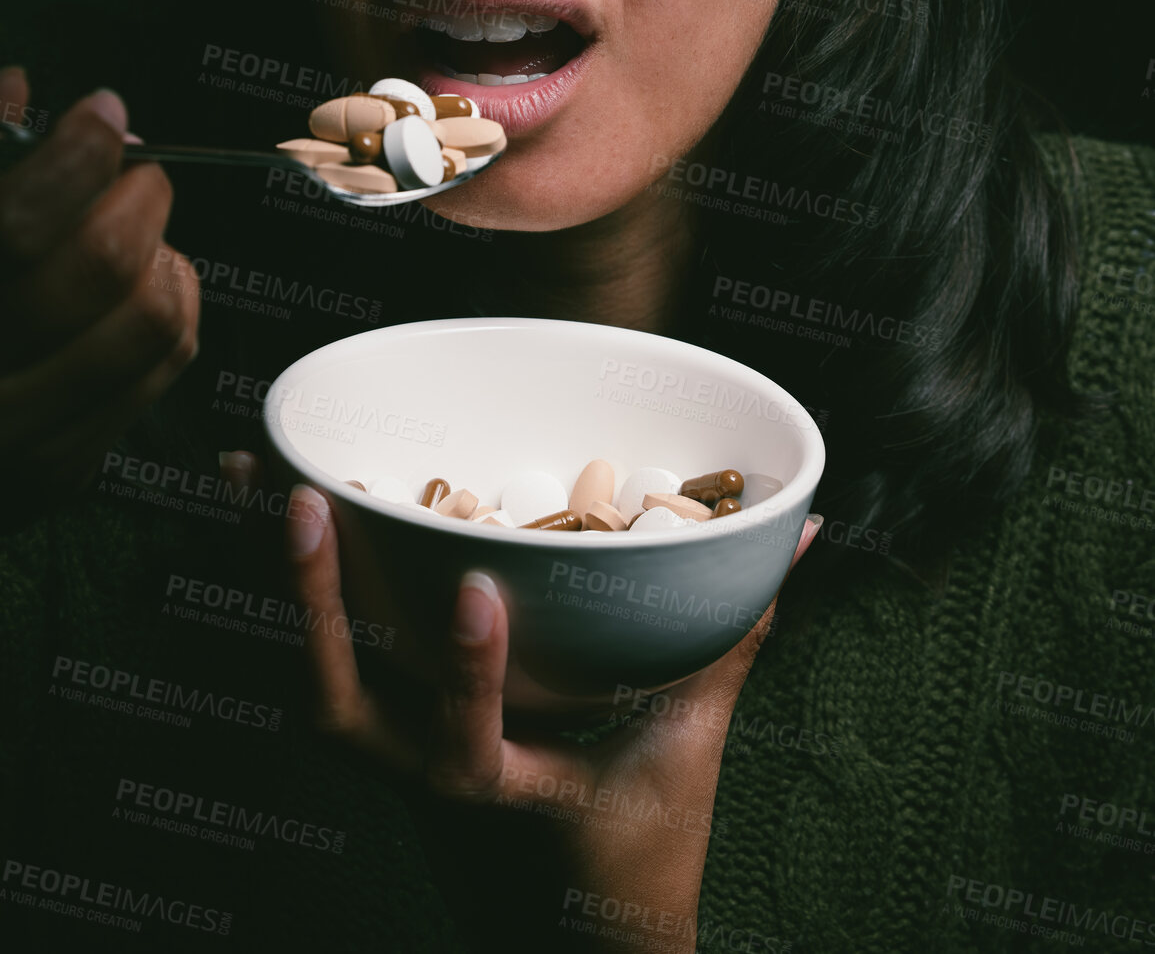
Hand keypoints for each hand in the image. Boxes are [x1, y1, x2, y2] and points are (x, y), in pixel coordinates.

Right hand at [0, 66, 199, 524]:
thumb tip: (18, 88)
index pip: (19, 221)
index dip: (76, 152)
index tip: (98, 115)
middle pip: (103, 263)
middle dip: (137, 194)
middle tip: (131, 173)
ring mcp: (18, 434)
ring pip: (151, 317)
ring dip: (162, 253)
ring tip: (134, 233)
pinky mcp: (61, 466)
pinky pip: (164, 367)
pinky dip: (173, 304)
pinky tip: (143, 284)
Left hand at [285, 480, 820, 950]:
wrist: (565, 953)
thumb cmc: (635, 859)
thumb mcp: (688, 753)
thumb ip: (731, 642)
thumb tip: (797, 533)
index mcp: (508, 800)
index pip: (468, 751)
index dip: (469, 679)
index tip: (478, 590)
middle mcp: (430, 785)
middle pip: (340, 709)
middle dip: (313, 605)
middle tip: (298, 497)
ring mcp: (392, 766)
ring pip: (310, 680)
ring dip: (273, 585)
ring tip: (244, 480)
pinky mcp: (379, 744)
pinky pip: (320, 666)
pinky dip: (287, 596)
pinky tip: (260, 524)